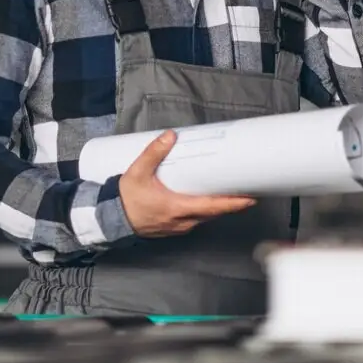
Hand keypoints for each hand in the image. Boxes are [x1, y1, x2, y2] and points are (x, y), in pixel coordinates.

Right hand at [117, 130, 256, 237]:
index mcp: (178, 208)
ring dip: (217, 207)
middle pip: (213, 213)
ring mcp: (178, 227)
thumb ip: (154, 153)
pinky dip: (205, 211)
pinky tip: (206, 200)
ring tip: (230, 193)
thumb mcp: (138, 172)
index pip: (213, 207)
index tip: (250, 198)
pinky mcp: (173, 228)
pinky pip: (195, 220)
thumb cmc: (126, 198)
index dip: (233, 203)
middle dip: (231, 203)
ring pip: (205, 218)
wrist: (111, 219)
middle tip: (246, 190)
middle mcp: (182, 221)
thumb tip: (170, 135)